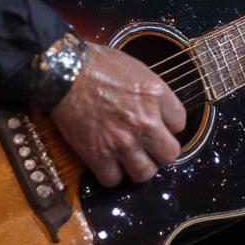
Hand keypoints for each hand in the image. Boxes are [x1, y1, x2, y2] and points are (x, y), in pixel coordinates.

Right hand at [50, 43, 185, 186]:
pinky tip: (108, 162)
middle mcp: (144, 121)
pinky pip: (113, 180)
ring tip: (131, 158)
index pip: (180, 123)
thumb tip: (160, 110)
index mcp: (156, 95)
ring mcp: (122, 141)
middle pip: (170, 154)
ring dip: (139, 167)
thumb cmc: (98, 64)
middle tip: (149, 146)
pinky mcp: (97, 154)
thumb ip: (152, 93)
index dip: (169, 125)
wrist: (64, 73)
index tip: (159, 125)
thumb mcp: (137, 69)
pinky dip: (111, 174)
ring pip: (145, 173)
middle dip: (160, 151)